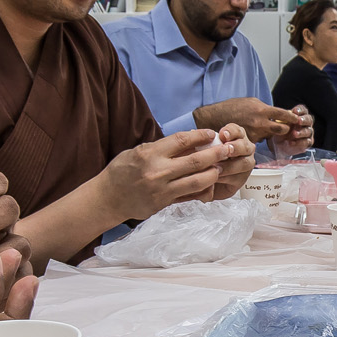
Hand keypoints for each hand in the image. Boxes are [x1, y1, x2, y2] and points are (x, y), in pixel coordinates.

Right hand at [101, 128, 246, 220]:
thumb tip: (187, 141)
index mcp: (150, 154)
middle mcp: (158, 172)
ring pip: (198, 181)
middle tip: (228, 149)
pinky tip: (210, 184)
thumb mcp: (138, 151)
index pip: (182, 140)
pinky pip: (190, 196)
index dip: (200, 135)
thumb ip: (161, 148)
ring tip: (221, 167)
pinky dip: (203, 190)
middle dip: (216, 154)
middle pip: (196, 161)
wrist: (108, 198)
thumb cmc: (121, 171)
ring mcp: (163, 190)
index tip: (211, 133)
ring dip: (213, 173)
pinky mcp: (165, 203)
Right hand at [195, 97, 296, 143]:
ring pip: (270, 136)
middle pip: (282, 129)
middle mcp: (260, 123)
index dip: (292, 117)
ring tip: (264, 131)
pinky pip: (259, 141)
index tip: (296, 119)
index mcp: (262, 110)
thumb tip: (275, 113)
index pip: (284, 115)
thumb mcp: (251, 102)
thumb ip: (264, 108)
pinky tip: (253, 135)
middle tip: (284, 128)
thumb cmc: (231, 107)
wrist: (215, 118)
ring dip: (270, 135)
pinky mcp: (249, 142)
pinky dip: (258, 139)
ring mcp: (255, 134)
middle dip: (285, 129)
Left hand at [205, 123, 256, 200]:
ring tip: (216, 167)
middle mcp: (245, 148)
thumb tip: (193, 132)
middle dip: (235, 147)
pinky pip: (238, 178)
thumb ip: (202, 141)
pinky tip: (215, 177)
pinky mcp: (242, 179)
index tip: (222, 135)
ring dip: (230, 165)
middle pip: (245, 146)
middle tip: (226, 149)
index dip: (231, 132)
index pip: (237, 130)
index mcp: (236, 136)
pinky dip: (226, 177)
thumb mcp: (202, 148)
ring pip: (244, 163)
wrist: (204, 179)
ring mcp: (246, 164)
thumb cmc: (205, 159)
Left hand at [276, 105, 314, 157]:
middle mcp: (306, 123)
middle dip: (304, 120)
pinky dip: (300, 142)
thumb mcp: (277, 124)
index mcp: (299, 115)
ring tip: (294, 134)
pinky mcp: (308, 142)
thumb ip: (280, 119)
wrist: (278, 144)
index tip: (294, 111)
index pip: (303, 110)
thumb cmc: (279, 131)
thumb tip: (282, 116)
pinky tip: (291, 142)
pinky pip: (307, 142)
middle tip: (298, 121)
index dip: (300, 110)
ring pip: (308, 131)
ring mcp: (308, 132)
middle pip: (309, 119)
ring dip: (301, 132)